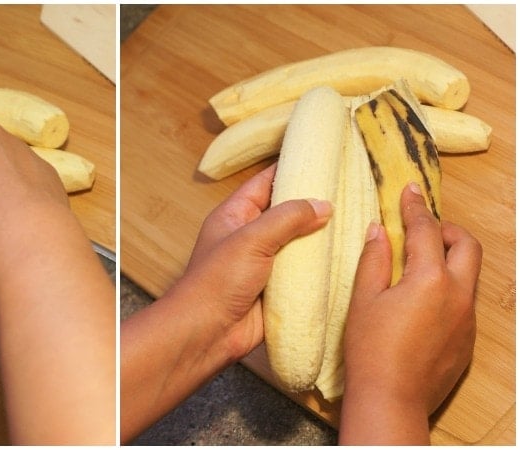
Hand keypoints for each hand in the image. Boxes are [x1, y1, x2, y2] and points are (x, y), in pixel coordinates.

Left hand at [173, 163, 332, 359]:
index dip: (290, 168)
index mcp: (235, 215)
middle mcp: (249, 236)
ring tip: (356, 221)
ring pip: (297, 243)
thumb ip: (287, 217)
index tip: (320, 157)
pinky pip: (302, 273)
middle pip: (285, 212)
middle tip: (349, 190)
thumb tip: (322, 205)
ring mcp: (263, 263)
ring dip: (320, 237)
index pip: (265, 182)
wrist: (207, 333)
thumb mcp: (251, 239)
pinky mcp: (275, 289)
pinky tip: (345, 258)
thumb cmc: (217, 282)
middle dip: (313, 204)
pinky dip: (320, 267)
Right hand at [339, 183, 481, 443]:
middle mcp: (458, 295)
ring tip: (419, 266)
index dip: (416, 207)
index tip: (410, 191)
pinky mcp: (468, 340)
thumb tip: (378, 230)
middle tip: (422, 231)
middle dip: (448, 231)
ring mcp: (468, 319)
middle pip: (467, 246)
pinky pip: (464, 302)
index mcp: (430, 280)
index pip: (426, 230)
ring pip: (469, 275)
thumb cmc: (370, 349)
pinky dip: (449, 289)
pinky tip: (422, 303)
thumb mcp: (363, 299)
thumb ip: (374, 260)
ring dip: (450, 260)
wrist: (391, 398)